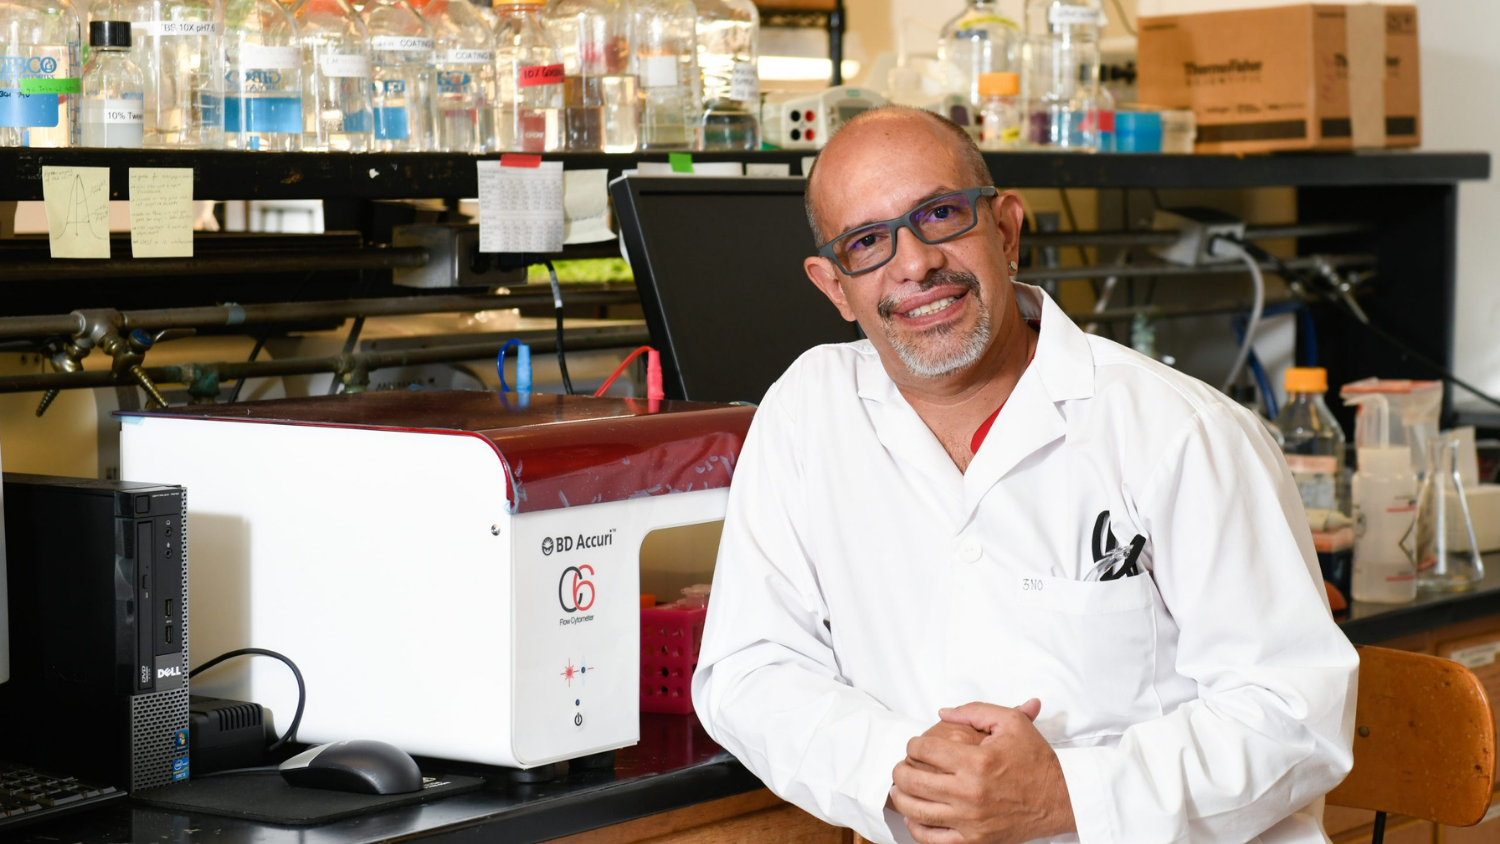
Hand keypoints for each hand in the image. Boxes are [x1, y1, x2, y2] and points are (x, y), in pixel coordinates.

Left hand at [889, 700, 1075, 843]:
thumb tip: (942, 713)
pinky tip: (915, 816)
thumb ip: (973, 711)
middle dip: (900, 770)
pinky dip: (916, 828)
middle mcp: (970, 792)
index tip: (915, 745)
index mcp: (977, 762)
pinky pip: (933, 839)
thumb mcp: (1011, 722)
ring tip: (900, 788)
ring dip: (901, 797)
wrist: (1060, 799)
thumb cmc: (1035, 760)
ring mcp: (970, 820)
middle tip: (902, 766)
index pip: (925, 750)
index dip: (913, 744)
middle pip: (913, 781)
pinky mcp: (974, 839)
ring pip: (917, 811)